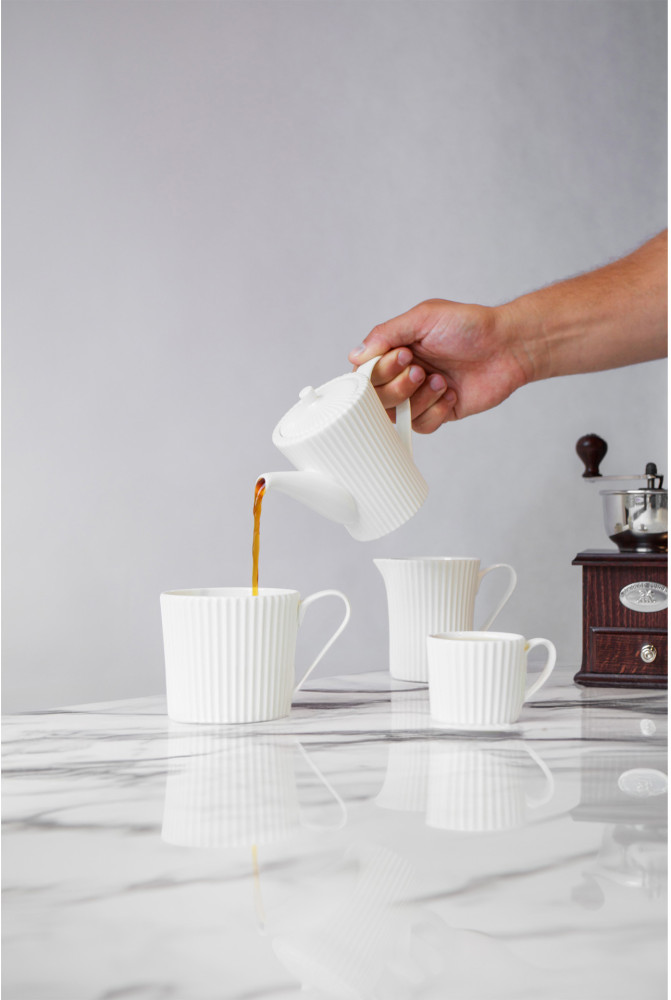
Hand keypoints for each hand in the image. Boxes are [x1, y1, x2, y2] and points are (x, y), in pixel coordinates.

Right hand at [349, 299, 531, 432]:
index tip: (404, 355)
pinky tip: (451, 393)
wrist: (508, 346)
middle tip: (421, 370)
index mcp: (394, 350)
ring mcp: (420, 395)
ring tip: (441, 380)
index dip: (380, 371)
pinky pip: (422, 426)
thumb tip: (355, 355)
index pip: (365, 374)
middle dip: (398, 387)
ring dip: (418, 399)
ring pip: (397, 415)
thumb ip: (386, 333)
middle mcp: (403, 374)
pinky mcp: (439, 412)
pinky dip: (435, 411)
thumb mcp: (423, 318)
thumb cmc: (468, 326)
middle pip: (376, 399)